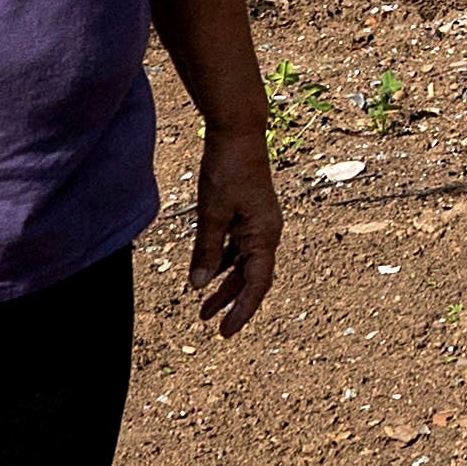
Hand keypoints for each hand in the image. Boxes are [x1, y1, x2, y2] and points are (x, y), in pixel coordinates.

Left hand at [189, 124, 283, 337]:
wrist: (239, 134)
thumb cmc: (228, 172)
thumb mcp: (212, 214)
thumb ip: (206, 251)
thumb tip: (199, 286)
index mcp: (265, 235)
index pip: (258, 283)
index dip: (242, 310)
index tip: (226, 332)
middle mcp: (267, 232)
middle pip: (252, 277)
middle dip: (230, 301)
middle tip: (209, 323)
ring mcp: (259, 223)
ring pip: (244, 263)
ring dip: (226, 283)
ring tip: (203, 305)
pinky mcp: (250, 214)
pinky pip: (239, 247)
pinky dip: (224, 262)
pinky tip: (208, 270)